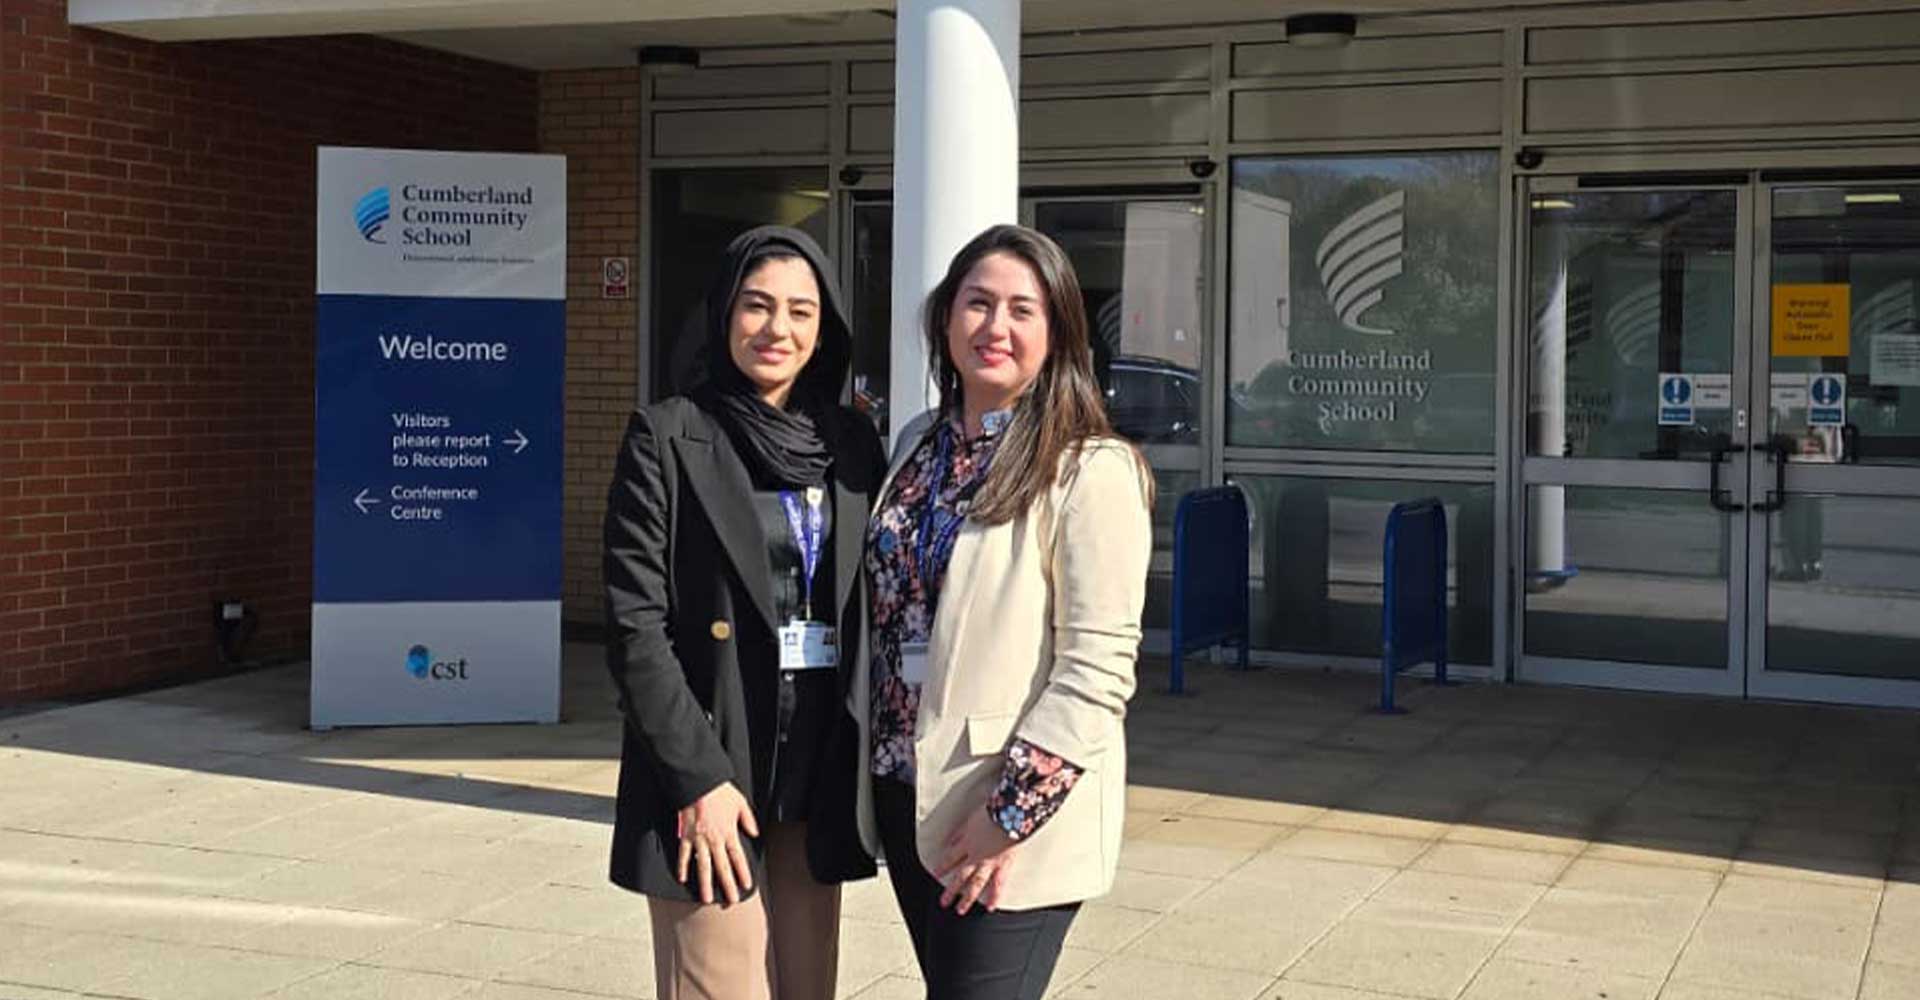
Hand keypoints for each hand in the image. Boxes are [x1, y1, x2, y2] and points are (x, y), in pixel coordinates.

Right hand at [675, 782, 758, 905]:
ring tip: (707, 898)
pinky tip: (683, 878)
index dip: (742, 873)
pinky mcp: (686, 835)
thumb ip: (748, 820)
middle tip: (731, 901)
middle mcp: (715, 839)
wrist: (700, 783)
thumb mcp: (741, 803)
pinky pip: (683, 854)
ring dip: (705, 883)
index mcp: (729, 832)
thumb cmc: (720, 791)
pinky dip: (682, 867)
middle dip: (727, 885)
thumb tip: (755, 833)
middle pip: (722, 867)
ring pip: (703, 866)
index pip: (737, 858)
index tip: (746, 885)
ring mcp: (699, 839)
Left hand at [933, 805, 1016, 915]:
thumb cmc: (993, 812)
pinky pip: (998, 884)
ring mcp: (989, 863)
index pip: (950, 858)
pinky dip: (994, 897)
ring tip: (960, 910)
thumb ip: (961, 832)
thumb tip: (951, 841)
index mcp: (967, 842)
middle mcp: (975, 856)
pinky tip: (990, 907)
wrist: (1011, 814)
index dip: (942, 867)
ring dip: (967, 899)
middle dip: (950, 891)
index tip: (936, 874)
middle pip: (960, 876)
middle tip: (944, 903)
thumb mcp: (971, 819)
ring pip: (975, 884)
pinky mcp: (1003, 865)